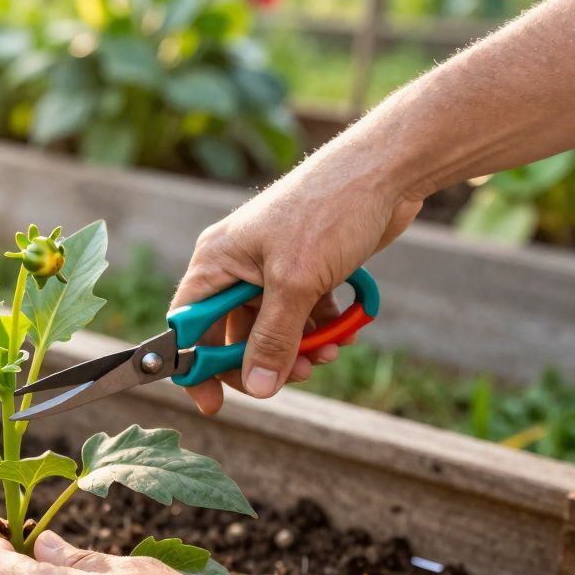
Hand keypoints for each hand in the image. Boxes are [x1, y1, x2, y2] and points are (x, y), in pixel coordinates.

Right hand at [171, 151, 422, 413]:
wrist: (385, 171)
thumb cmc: (328, 211)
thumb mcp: (295, 283)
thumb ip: (273, 338)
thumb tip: (259, 387)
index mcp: (217, 261)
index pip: (189, 325)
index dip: (197, 366)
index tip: (214, 403)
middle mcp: (238, 265)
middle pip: (235, 333)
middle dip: (264, 360)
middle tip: (294, 375)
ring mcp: (273, 267)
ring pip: (274, 328)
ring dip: (299, 349)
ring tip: (327, 354)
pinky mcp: (307, 268)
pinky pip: (303, 313)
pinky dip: (320, 329)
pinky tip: (344, 333)